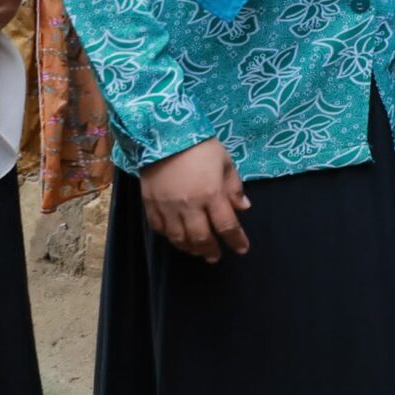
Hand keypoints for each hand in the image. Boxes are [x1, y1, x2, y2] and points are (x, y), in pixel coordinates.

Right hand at [140, 139, 249, 262]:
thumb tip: (243, 208)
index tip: (243, 249)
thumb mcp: (225, 163)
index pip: (227, 226)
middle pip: (201, 238)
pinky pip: (159, 229)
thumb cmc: (201, 148)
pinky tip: (177, 238)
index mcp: (211, 194)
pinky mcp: (150, 205)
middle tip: (216, 257)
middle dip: (211, 251)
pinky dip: (170, 237)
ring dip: (190, 248)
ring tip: (198, 252)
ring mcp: (168, 207)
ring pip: (178, 238)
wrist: (164, 137)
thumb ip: (234, 188)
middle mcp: (189, 206)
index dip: (236, 240)